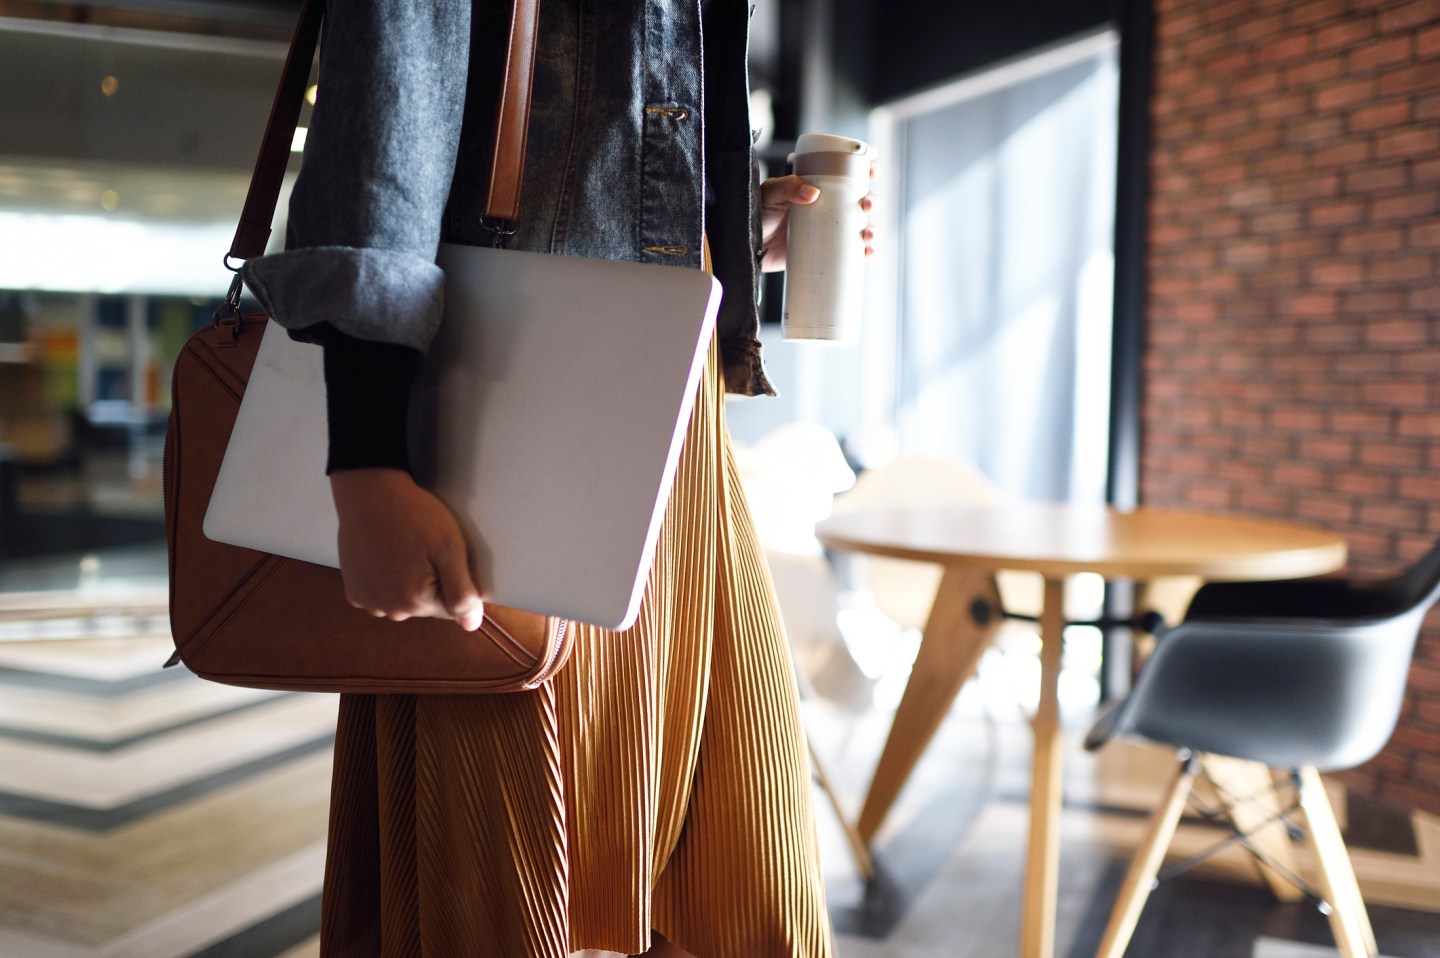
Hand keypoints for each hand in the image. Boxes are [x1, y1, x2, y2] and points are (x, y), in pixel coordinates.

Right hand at [329, 468, 484, 630]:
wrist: (369, 493)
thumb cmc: (412, 516)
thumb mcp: (449, 548)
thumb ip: (462, 591)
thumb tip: (471, 624)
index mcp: (416, 602)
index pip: (452, 608)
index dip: (454, 580)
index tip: (442, 556)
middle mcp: (389, 610)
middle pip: (426, 605)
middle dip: (431, 581)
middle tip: (423, 549)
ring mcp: (368, 602)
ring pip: (403, 601)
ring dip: (407, 581)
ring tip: (403, 549)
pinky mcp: (354, 591)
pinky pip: (381, 593)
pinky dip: (385, 579)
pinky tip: (385, 555)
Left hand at [759, 162, 877, 272]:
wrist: (748, 248)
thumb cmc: (758, 214)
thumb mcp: (770, 194)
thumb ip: (787, 188)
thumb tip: (813, 193)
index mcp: (818, 185)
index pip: (847, 173)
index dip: (866, 168)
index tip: (873, 168)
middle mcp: (827, 206)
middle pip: (859, 200)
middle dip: (871, 201)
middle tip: (867, 205)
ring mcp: (828, 229)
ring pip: (860, 226)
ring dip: (872, 228)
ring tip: (868, 234)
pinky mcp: (826, 251)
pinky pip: (851, 252)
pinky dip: (864, 252)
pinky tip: (868, 253)